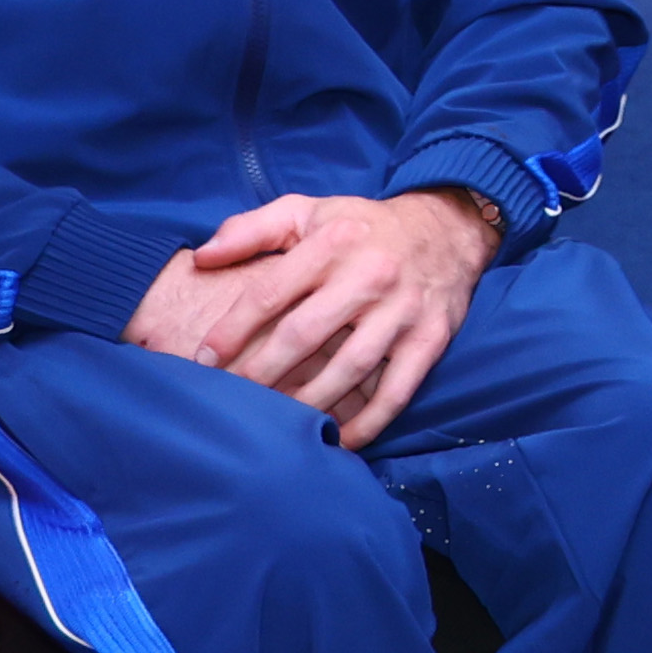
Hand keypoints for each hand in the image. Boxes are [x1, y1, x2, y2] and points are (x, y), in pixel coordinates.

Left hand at [171, 192, 499, 447]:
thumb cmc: (362, 227)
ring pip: (348, 368)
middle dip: (259, 372)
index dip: (231, 330)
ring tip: (274, 424)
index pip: (270, 293)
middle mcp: (370, 275)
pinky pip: (397, 390)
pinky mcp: (431, 338)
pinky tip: (340, 440)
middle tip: (228, 399)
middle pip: (303, 335)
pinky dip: (369, 423)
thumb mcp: (307, 212)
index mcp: (333, 243)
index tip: (202, 360)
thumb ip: (251, 229)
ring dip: (307, 402)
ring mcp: (403, 310)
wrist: (449, 228)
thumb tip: (202, 257)